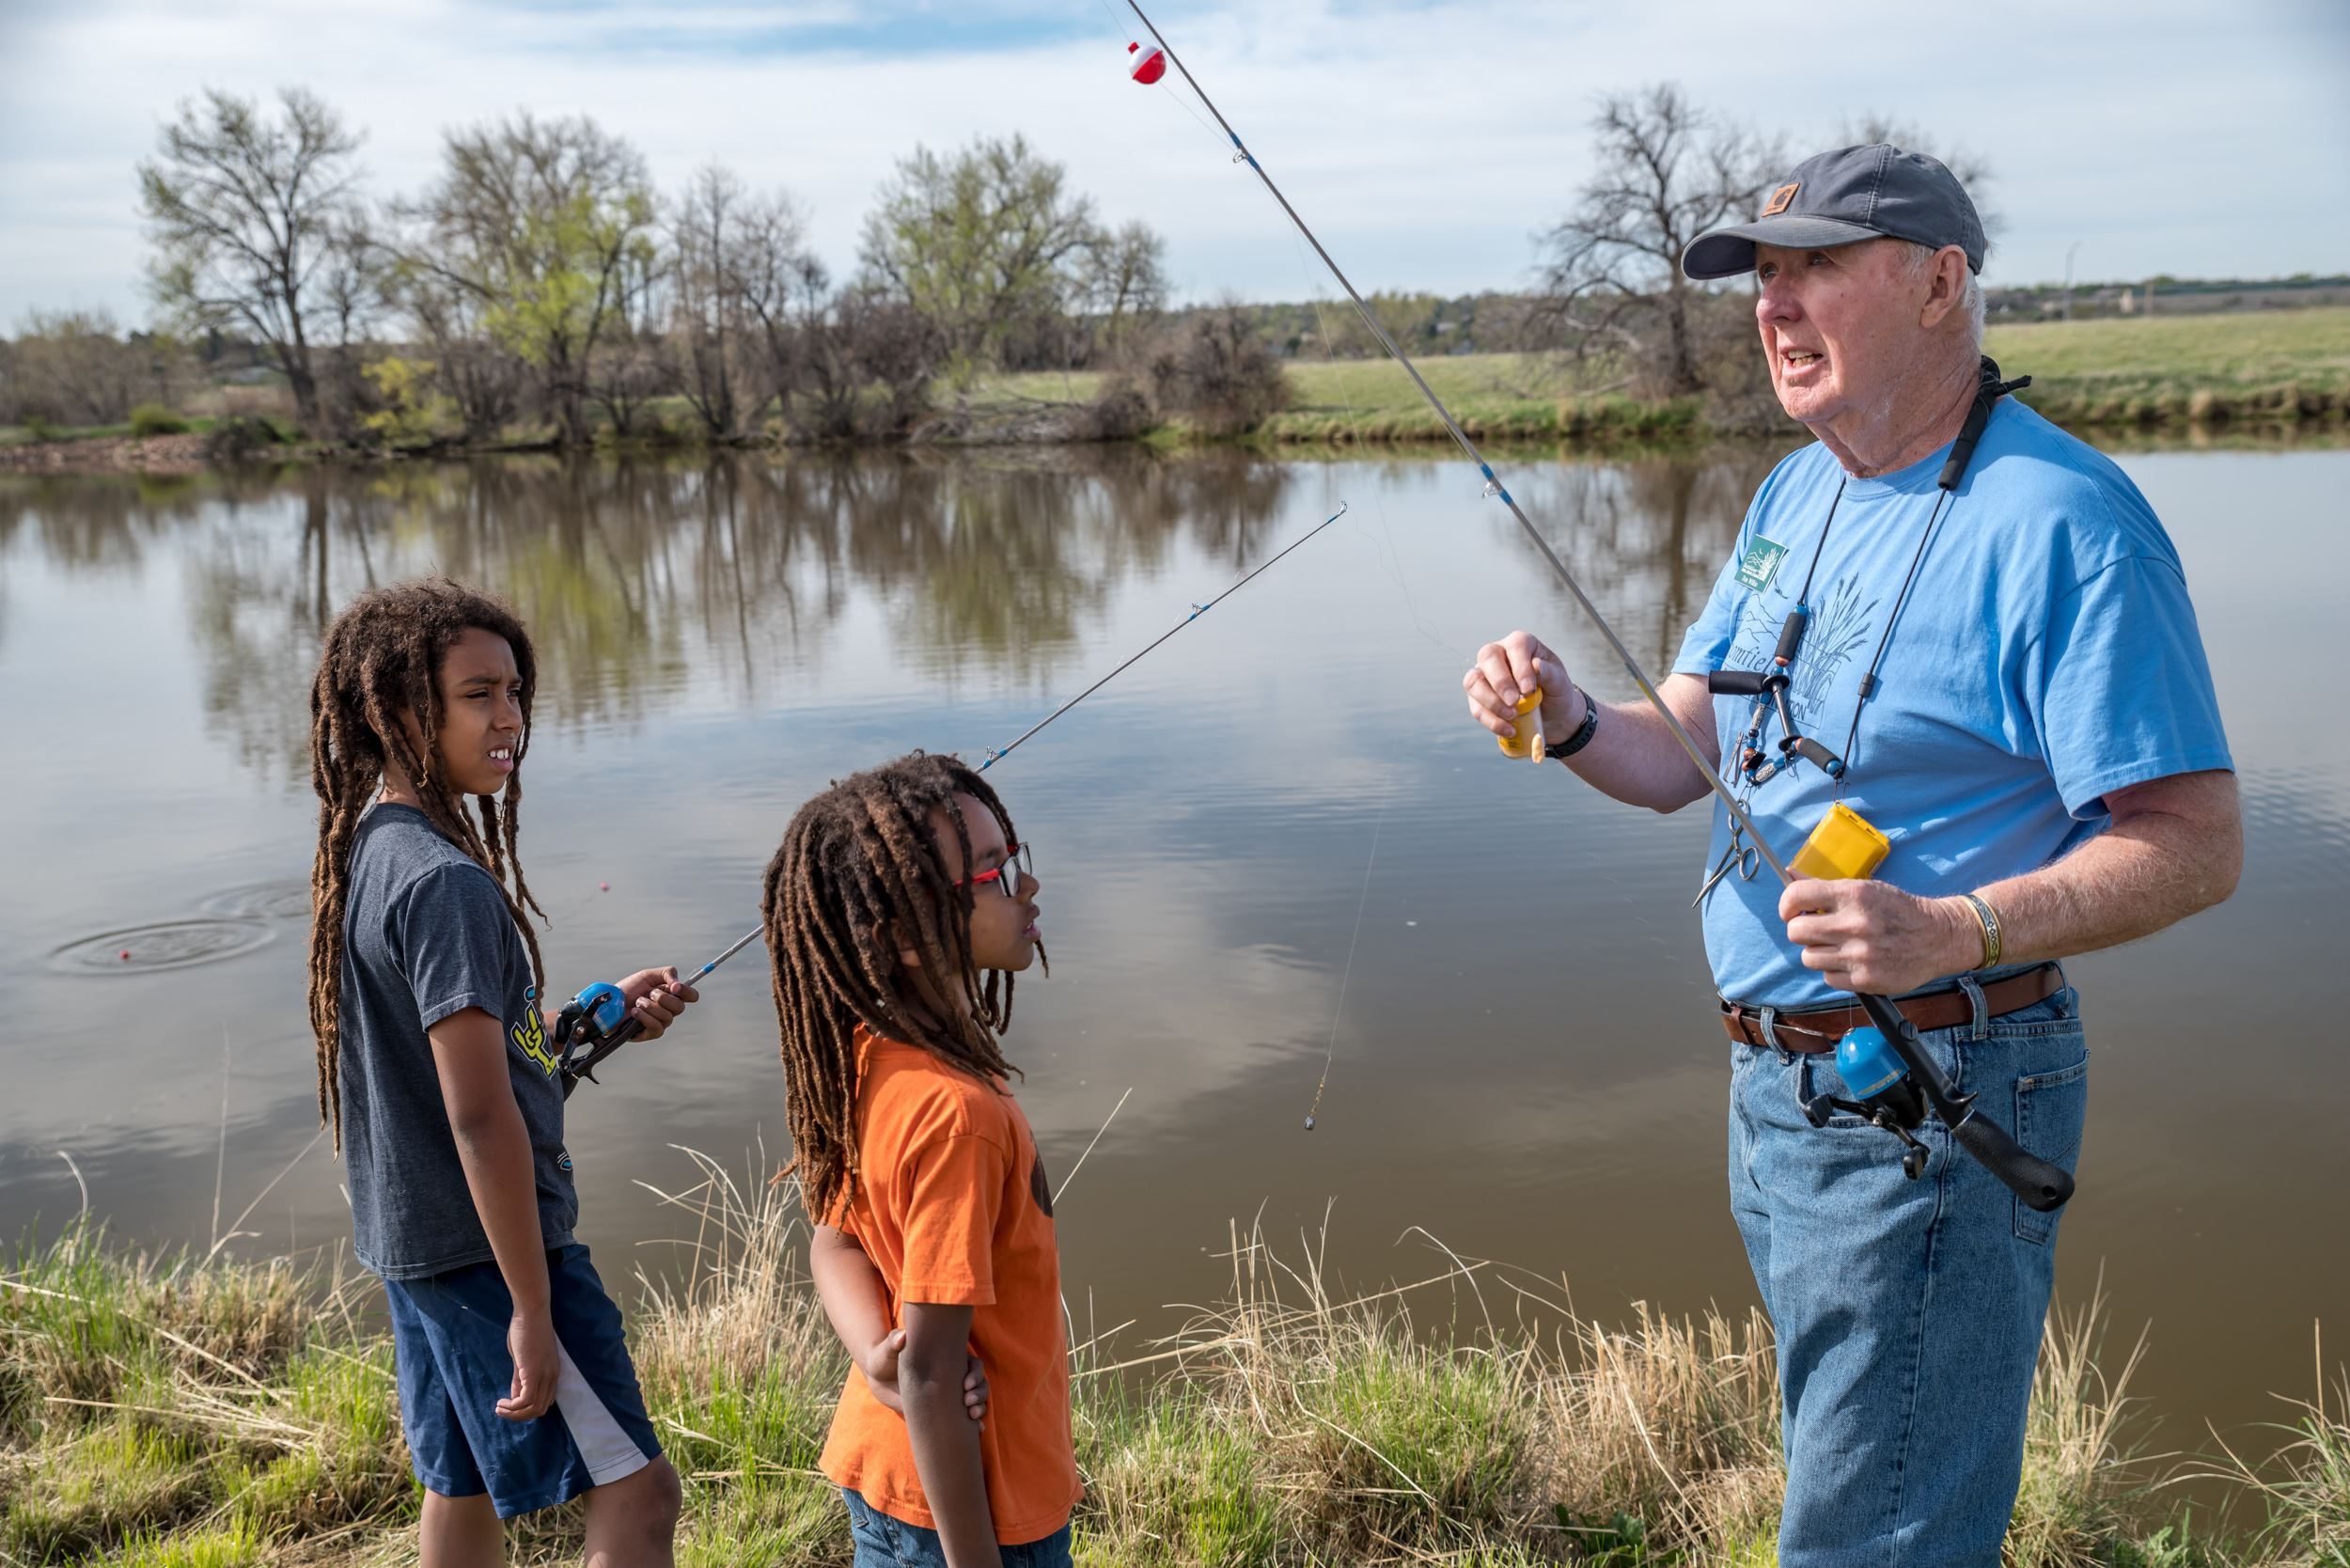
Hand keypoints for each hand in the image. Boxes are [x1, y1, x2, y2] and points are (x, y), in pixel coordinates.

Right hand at [497, 1308, 559, 1420]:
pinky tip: (501, 1402)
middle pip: (540, 1409)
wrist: (532, 1311)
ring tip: (499, 1408)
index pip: (546, 1402)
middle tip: (503, 1411)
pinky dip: (513, 1407)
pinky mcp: (533, 1372)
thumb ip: (520, 1377)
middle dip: (520, 1416)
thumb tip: (514, 1395)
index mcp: (552, 1372)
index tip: (512, 1407)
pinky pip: (525, 1400)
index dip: (529, 1409)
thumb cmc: (526, 1330)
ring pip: (534, 1408)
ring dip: (514, 1414)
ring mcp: (545, 1375)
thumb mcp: (523, 1358)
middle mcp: (552, 1376)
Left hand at [617, 967, 698, 1039]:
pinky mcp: (651, 1033)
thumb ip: (667, 974)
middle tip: (649, 993)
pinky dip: (645, 1017)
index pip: (691, 996)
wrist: (610, 1003)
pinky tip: (635, 1012)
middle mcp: (668, 1009)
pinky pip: (657, 1027)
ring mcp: (661, 1022)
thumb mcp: (648, 975)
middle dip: (663, 998)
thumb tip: (678, 986)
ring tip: (637, 1002)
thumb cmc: (628, 989)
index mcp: (671, 994)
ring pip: (667, 1017)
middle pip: (680, 1007)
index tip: (674, 987)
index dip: (687, 992)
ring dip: (649, 1007)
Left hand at [859, 1327, 988, 1423]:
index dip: (975, 1373)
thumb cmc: (884, 1357)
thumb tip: (903, 1336)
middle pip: (980, 1382)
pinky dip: (976, 1422)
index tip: (966, 1384)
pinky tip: (978, 1429)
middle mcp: (953, 1375)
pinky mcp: (944, 1410)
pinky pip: (964, 1417)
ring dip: (980, 1407)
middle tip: (967, 1402)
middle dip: (980, 1393)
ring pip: (977, 1399)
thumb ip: (894, 1341)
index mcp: (947, 1358)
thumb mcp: (888, 1349)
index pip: (973, 1363)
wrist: (879, 1378)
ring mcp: (950, 1394)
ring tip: (972, 1416)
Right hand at [1463, 630, 1578, 745]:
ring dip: (1491, 702)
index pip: (1516, 646)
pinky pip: (1476, 707)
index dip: (1520, 666)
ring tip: (1512, 717)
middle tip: (1514, 702)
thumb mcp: (1561, 683)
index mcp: (1521, 644)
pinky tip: (1509, 730)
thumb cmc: (1556, 692)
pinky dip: (1491, 721)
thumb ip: (1551, 673)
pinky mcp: (1478, 698)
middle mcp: (1498, 654)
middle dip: (1500, 682)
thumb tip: (1536, 665)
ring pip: (1474, 682)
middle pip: (1488, 657)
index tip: (1529, 689)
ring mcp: (1484, 675)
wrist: (1553, 716)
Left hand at [1779, 880, 1979, 995]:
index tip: (1790, 911)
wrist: (1937, 937)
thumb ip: (1824, 886)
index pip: (1797, 897)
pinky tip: (1852, 961)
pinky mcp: (1865, 979)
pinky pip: (1828, 977)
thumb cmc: (1897, 910)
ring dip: (1818, 952)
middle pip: (1796, 932)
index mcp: (1853, 895)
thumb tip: (1789, 875)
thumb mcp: (1865, 888)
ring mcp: (1859, 954)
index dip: (1786, 905)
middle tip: (1816, 930)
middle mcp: (1854, 924)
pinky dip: (1835, 971)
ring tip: (1838, 946)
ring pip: (1809, 958)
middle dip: (1801, 931)